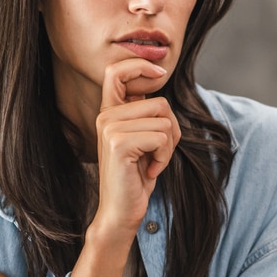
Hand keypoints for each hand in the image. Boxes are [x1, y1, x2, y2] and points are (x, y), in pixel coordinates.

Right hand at [92, 59, 179, 240]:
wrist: (121, 212)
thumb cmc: (136, 177)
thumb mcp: (143, 140)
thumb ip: (145, 113)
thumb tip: (157, 79)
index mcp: (109, 113)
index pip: (116, 71)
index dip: (140, 64)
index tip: (160, 73)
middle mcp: (105, 117)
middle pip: (160, 102)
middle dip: (171, 130)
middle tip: (159, 153)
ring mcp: (110, 128)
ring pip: (164, 121)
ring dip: (168, 146)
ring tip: (152, 163)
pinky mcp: (119, 143)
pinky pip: (161, 137)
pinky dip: (164, 157)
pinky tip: (150, 171)